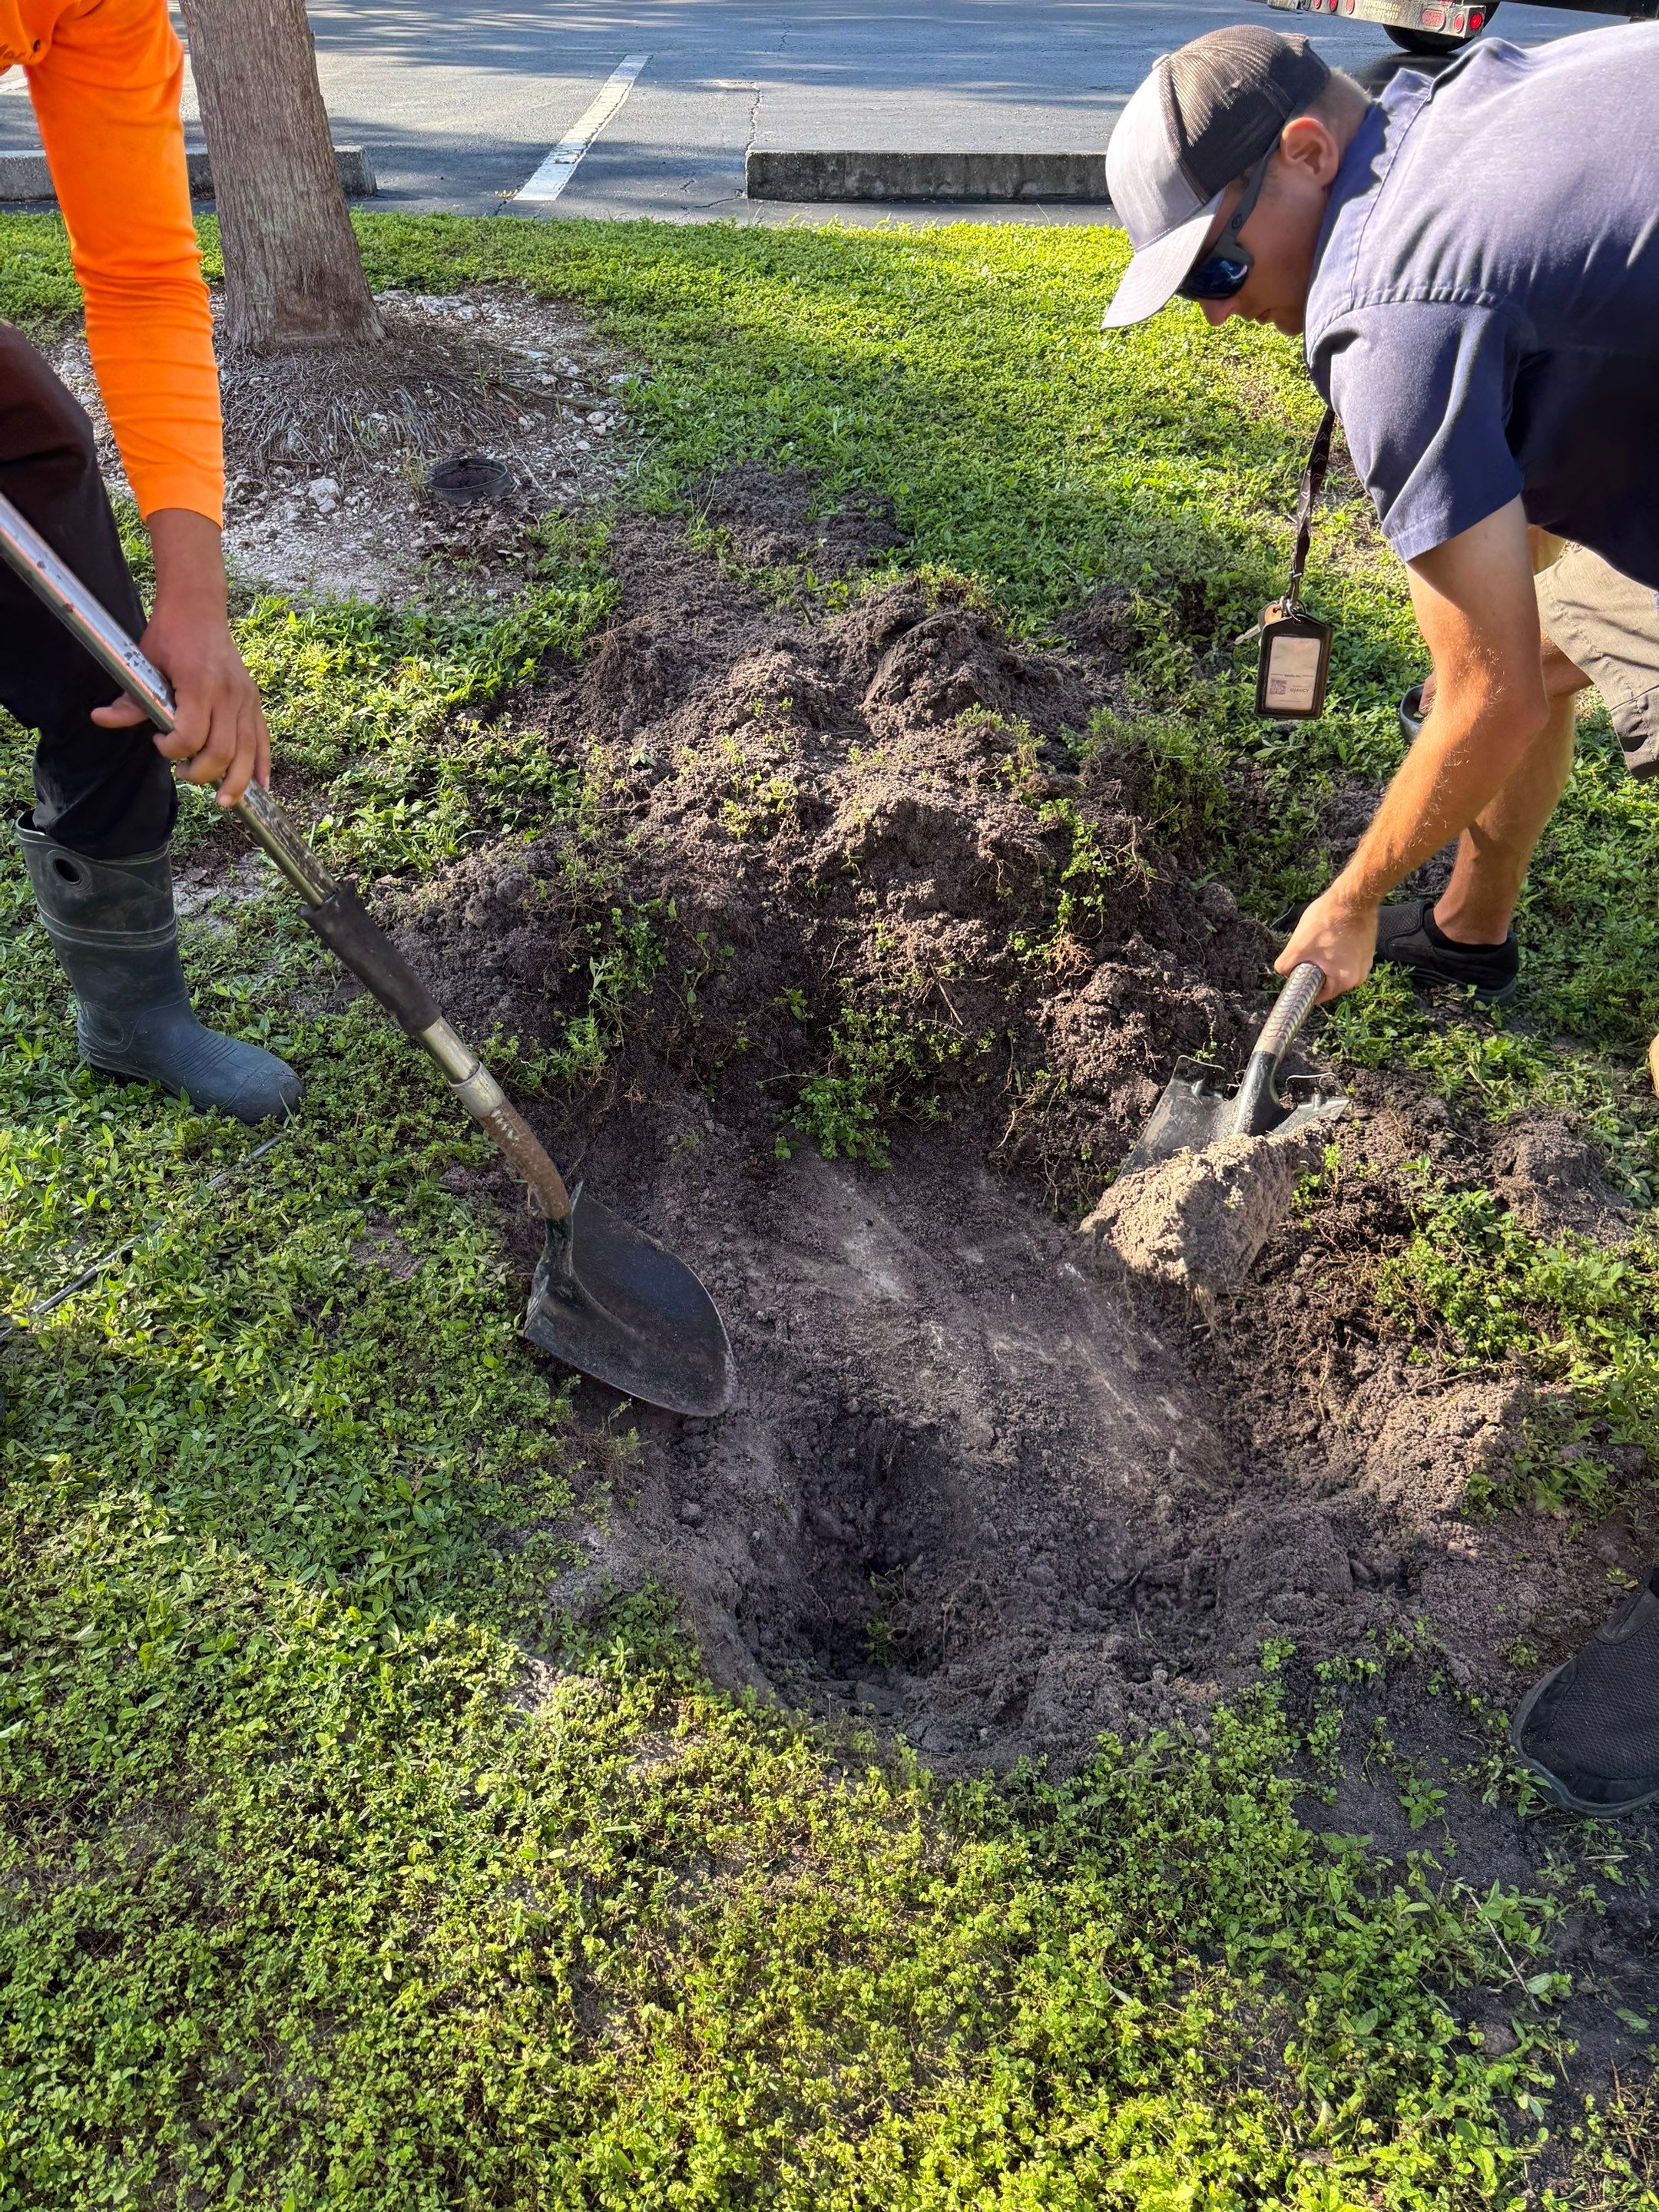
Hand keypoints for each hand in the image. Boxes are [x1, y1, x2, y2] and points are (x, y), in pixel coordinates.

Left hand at [90, 509, 269, 808]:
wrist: (199, 608)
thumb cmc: (169, 635)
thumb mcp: (144, 664)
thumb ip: (129, 700)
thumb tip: (100, 718)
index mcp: (199, 685)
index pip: (190, 736)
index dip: (172, 749)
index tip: (158, 742)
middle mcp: (228, 695)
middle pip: (221, 753)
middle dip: (201, 773)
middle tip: (182, 773)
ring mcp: (245, 699)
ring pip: (247, 754)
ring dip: (235, 783)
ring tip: (222, 801)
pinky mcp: (253, 701)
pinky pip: (263, 740)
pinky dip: (262, 766)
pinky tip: (260, 787)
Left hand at [1276, 885, 1378, 1002]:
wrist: (1353, 897)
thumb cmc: (1328, 920)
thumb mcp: (1298, 946)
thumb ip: (1285, 966)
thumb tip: (1284, 973)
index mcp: (1344, 981)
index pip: (1318, 995)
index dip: (1305, 986)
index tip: (1298, 976)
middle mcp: (1359, 977)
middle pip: (1327, 981)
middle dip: (1315, 969)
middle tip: (1308, 952)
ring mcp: (1365, 964)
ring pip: (1336, 969)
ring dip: (1326, 959)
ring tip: (1322, 940)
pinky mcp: (1367, 951)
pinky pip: (1346, 958)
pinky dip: (1337, 951)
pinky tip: (1332, 936)